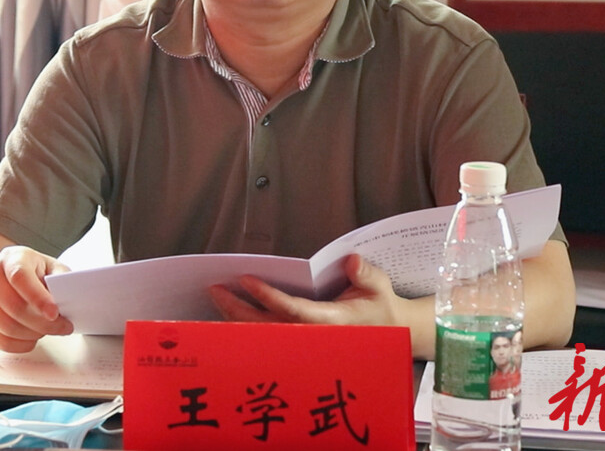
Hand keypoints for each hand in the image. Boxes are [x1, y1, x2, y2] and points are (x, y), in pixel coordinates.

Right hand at [0, 245, 73, 351]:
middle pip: (15, 308)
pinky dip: (21, 345)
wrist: (6, 276)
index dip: (38, 298)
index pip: (20, 278)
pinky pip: (0, 342)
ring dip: (34, 334)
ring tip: (47, 329)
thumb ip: (61, 279)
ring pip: (8, 327)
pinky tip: (33, 338)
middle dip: (44, 323)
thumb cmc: (34, 272)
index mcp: (12, 258)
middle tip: (63, 326)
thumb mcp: (51, 267)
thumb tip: (68, 297)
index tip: (54, 313)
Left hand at [208, 253, 404, 327]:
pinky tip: (225, 315)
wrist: (388, 333)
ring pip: (264, 335)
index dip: (268, 297)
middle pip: (269, 326)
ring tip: (216, 297)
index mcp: (332, 322)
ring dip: (237, 318)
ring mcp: (304, 344)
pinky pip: (267, 338)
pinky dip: (244, 327)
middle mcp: (313, 337)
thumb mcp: (379, 286)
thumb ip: (366, 274)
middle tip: (216, 289)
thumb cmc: (380, 306)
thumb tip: (350, 260)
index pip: (293, 310)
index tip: (247, 280)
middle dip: (239, 309)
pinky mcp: (298, 344)